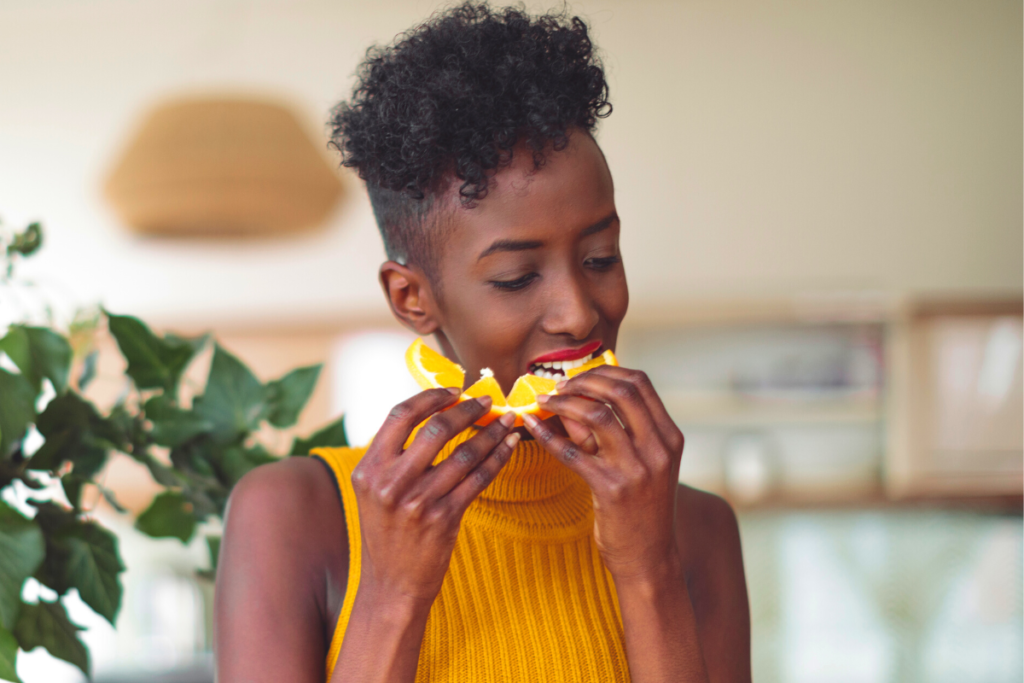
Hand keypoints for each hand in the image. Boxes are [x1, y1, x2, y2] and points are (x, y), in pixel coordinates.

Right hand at [351, 389, 518, 607]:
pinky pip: (479, 478)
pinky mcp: (444, 518)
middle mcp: (391, 483)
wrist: (392, 584)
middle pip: (437, 428)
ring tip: (507, 421)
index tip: (455, 389)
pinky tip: (508, 446)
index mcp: (369, 469)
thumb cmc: (387, 532)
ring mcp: (418, 501)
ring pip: (465, 453)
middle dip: (468, 409)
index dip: (430, 396)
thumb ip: (392, 455)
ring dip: (492, 432)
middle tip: (488, 400)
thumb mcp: (374, 491)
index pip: (400, 415)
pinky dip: (498, 457)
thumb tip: (430, 412)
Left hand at [524, 366, 684, 581]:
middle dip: (583, 381)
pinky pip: (572, 452)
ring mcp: (637, 469)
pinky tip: (532, 426)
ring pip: (597, 415)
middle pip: (620, 391)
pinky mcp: (611, 489)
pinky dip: (548, 435)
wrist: (648, 558)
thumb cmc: (641, 508)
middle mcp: (658, 449)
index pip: (640, 383)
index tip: (580, 376)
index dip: (605, 371)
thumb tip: (570, 397)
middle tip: (558, 386)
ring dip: (565, 402)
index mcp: (670, 437)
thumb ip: (608, 431)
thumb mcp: (639, 464)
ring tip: (544, 402)